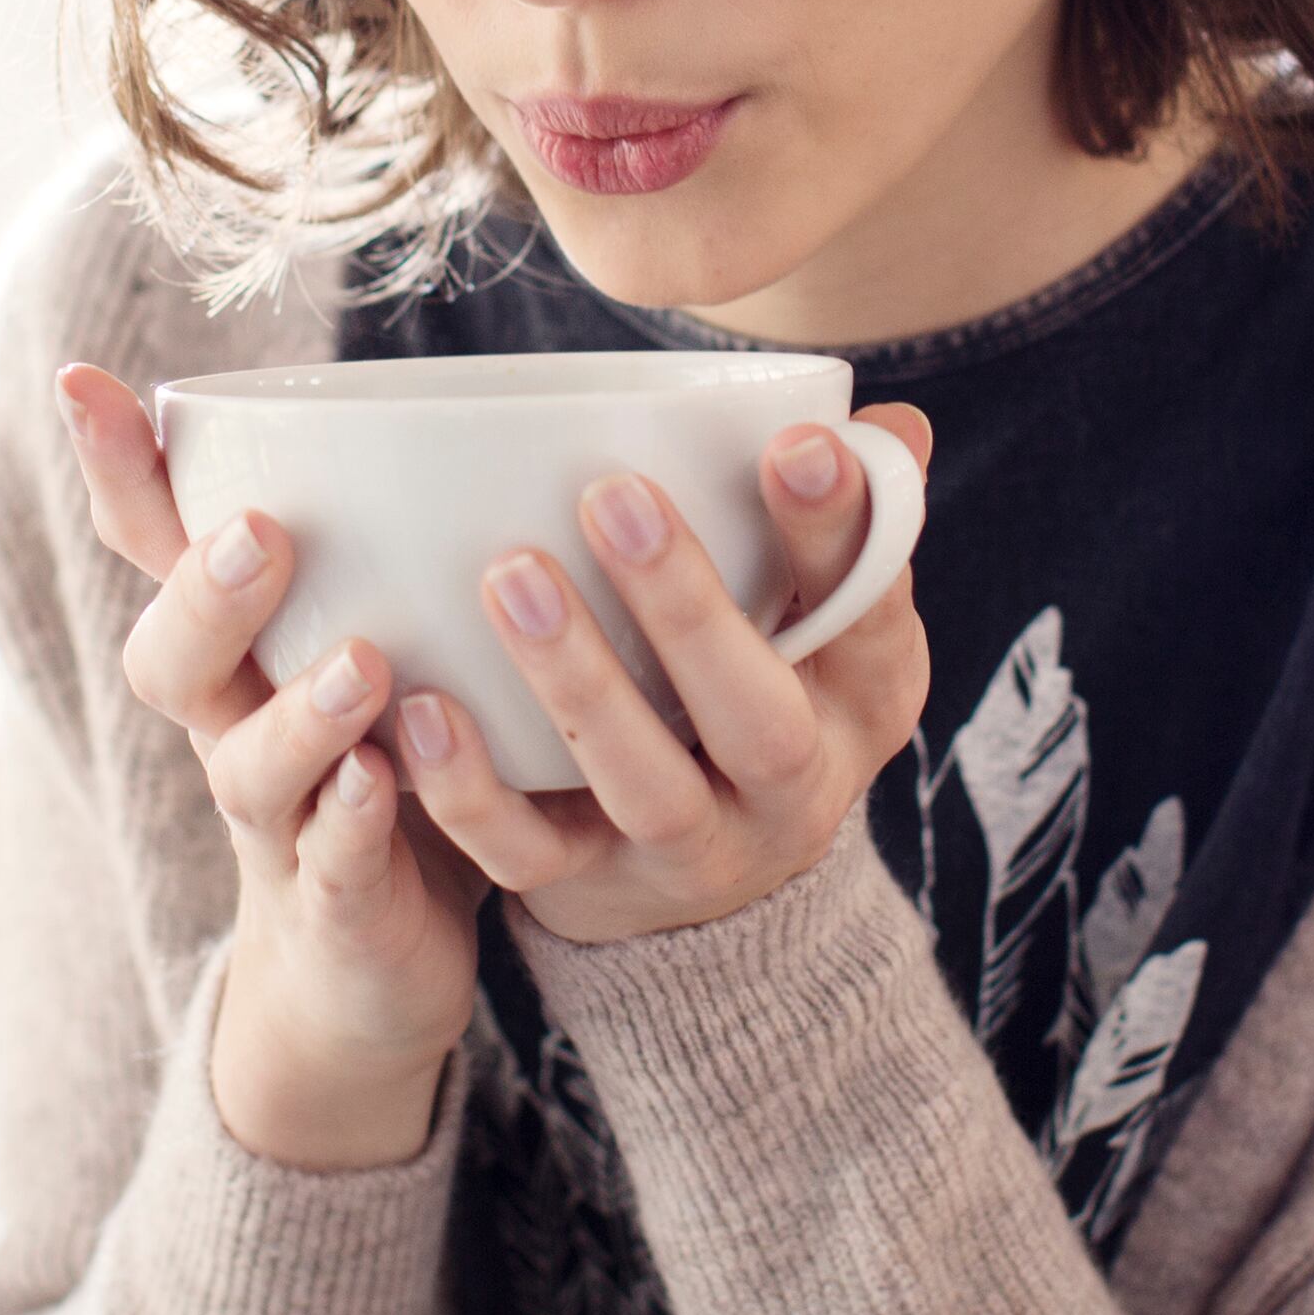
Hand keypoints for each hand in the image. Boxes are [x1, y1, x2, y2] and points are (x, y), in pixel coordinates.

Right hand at [52, 362, 480, 1170]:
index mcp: (236, 658)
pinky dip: (350, 828)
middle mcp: (233, 735)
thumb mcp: (374, 644)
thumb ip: (386, 546)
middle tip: (260, 534)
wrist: (367, 977)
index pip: (153, 554)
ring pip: (249, 771)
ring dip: (298, 715)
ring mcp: (280, 828)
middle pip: (172, 665)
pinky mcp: (338, 909)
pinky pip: (331, 868)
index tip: (82, 380)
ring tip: (362, 664)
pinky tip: (381, 788)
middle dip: (206, 597)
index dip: (117, 475)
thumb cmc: (383, 772)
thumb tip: (450, 391)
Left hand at [390, 406, 936, 947]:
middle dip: (688, 608)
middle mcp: (792, 792)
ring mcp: (690, 851)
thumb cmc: (766, 689)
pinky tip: (424, 710)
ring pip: (644, 787)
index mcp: (861, 702)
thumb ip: (845, 524)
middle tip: (613, 496)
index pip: (868, 615)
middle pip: (757, 718)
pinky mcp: (587, 888)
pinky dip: (470, 792)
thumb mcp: (830, 621)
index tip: (794, 445)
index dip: (835, 535)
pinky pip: (527, 857)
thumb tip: (889, 426)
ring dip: (578, 684)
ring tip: (511, 576)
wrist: (715, 883)